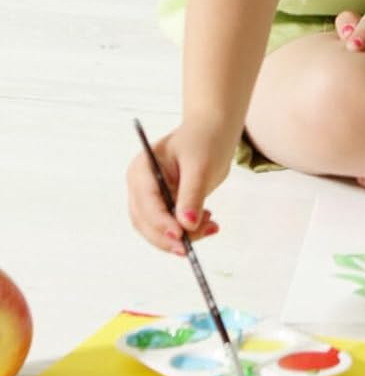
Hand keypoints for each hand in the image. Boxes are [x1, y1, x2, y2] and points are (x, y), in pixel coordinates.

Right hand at [127, 124, 228, 253]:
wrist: (214, 129)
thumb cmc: (206, 140)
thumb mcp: (201, 166)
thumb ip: (192, 195)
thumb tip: (187, 226)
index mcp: (142, 169)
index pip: (146, 203)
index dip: (161, 222)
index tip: (180, 234)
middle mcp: (140, 184)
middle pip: (146, 221)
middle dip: (169, 236)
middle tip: (193, 246)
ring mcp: (150, 195)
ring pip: (157, 227)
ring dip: (182, 235)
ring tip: (211, 226)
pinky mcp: (164, 202)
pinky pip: (171, 223)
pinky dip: (188, 229)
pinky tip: (209, 222)